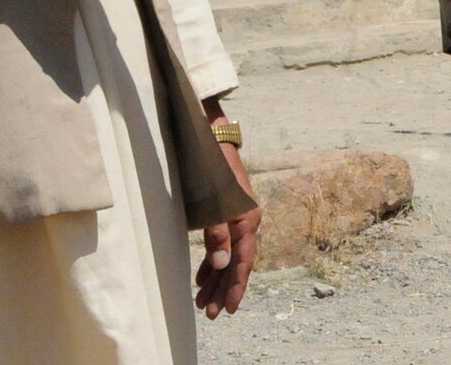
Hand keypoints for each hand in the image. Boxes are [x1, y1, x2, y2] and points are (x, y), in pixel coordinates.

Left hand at [195, 133, 257, 320]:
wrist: (211, 136)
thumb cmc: (211, 167)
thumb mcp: (213, 202)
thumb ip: (217, 234)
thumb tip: (221, 265)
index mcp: (247, 220)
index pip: (242, 263)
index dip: (235, 287)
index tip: (227, 309)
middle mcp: (246, 221)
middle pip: (235, 263)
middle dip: (222, 289)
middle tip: (209, 313)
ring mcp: (236, 217)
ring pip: (228, 255)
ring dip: (216, 278)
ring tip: (203, 300)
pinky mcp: (226, 212)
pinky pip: (222, 244)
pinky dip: (212, 262)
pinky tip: (203, 275)